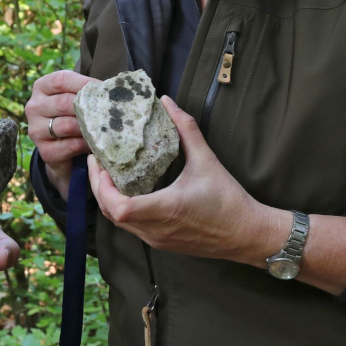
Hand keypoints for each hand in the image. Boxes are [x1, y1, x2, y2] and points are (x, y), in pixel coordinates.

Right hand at [25, 69, 97, 198]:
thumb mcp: (74, 98)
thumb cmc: (72, 116)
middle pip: (64, 103)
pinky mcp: (45, 151)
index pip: (61, 80)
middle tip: (108, 111)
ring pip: (67, 125)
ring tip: (103, 127)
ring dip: (88, 127)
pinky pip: (70, 145)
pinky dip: (85, 144)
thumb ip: (85, 91)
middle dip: (88, 107)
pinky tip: (95, 142)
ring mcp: (36, 130)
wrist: (61, 150)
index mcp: (41, 87)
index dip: (84, 83)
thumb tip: (111, 88)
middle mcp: (33, 107)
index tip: (104, 88)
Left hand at [88, 97, 285, 264]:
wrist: (248, 235)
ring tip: (107, 173)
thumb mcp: (207, 160)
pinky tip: (126, 190)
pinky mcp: (162, 243)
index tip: (101, 164)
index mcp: (166, 209)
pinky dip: (121, 209)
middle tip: (97, 163)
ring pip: (119, 224)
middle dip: (98, 188)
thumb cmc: (229, 200)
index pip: (119, 208)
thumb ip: (186, 129)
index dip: (102, 187)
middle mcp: (156, 229)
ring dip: (108, 199)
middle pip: (110, 214)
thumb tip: (167, 102)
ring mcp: (158, 240)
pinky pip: (132, 228)